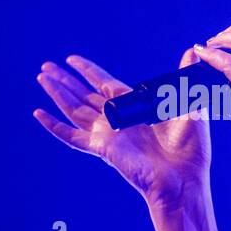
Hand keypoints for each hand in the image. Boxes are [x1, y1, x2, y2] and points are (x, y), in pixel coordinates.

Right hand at [33, 49, 210, 208]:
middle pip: (84, 95)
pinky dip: (54, 126)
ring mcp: (108, 134)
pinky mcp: (102, 149)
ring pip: (74, 109)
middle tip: (47, 66)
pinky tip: (38, 114)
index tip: (72, 60)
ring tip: (41, 77)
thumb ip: (183, 79)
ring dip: (58, 93)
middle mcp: (118, 119)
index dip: (88, 71)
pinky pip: (72, 136)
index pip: (105, 83)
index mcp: (136, 107)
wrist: (184, 179)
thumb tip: (192, 51)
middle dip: (66, 80)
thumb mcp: (188, 105)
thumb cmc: (190, 149)